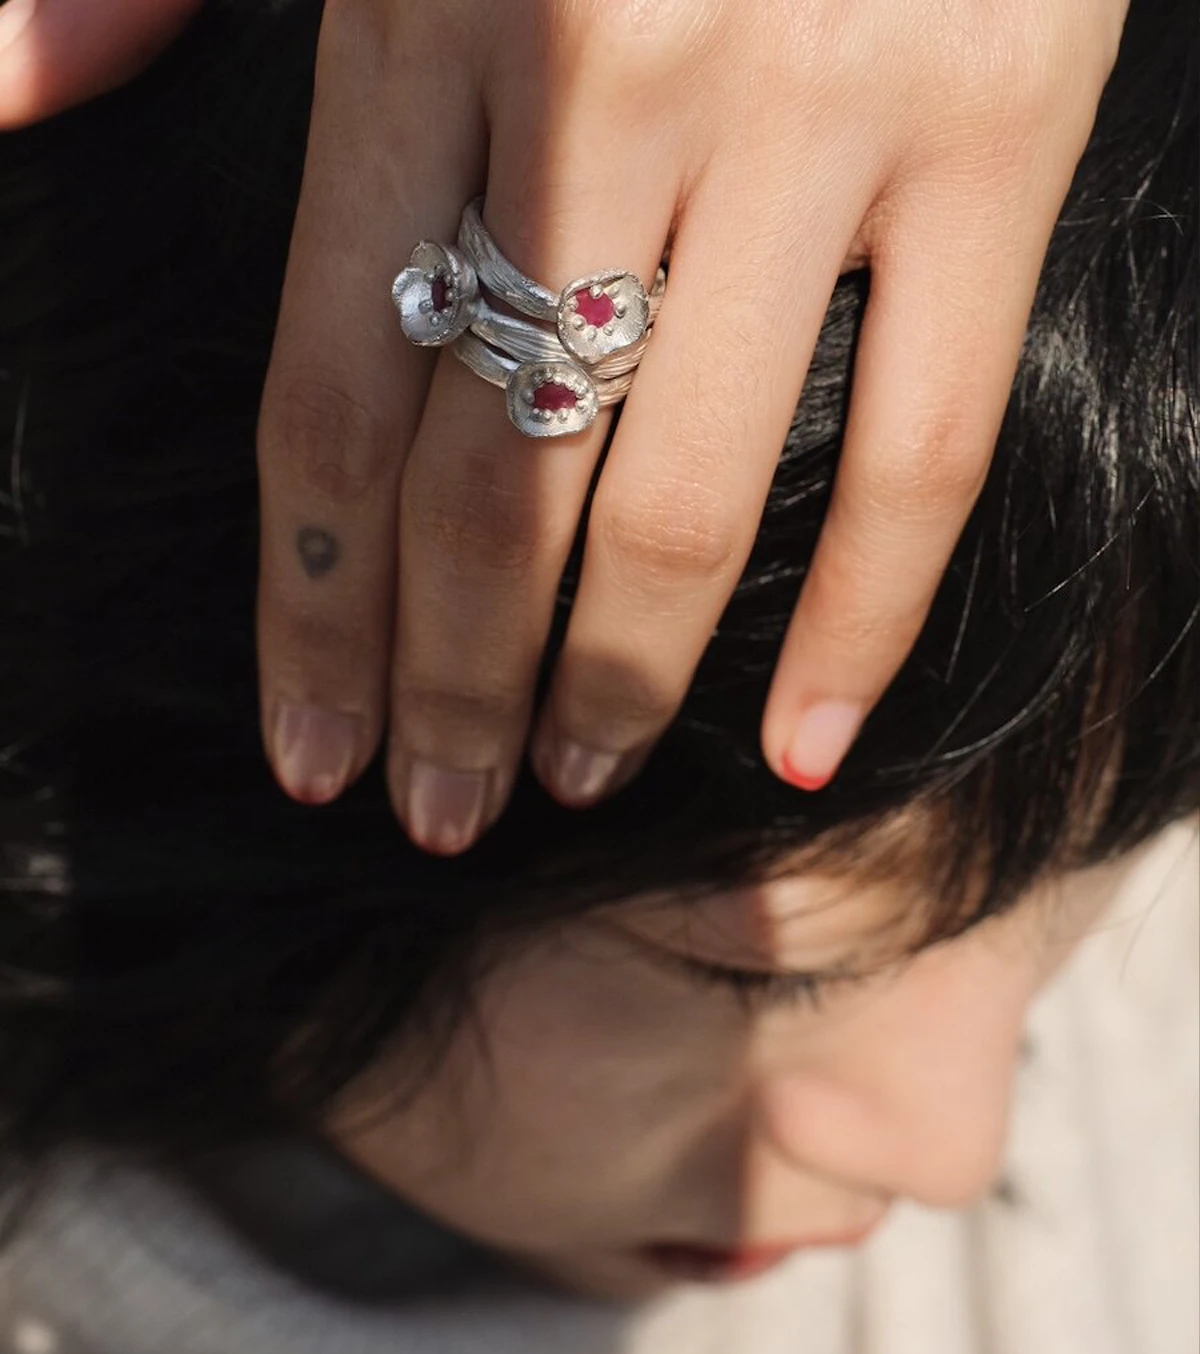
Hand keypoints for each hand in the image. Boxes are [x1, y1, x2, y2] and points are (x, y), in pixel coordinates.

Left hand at [5, 0, 1130, 853]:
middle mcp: (604, 85)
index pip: (334, 396)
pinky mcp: (994, 134)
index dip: (314, 607)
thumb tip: (13, 88)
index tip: (311, 750)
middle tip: (432, 811)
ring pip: (684, 499)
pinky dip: (863, 621)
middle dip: (446, 684)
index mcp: (422, 15)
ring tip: (567, 782)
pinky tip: (800, 747)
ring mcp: (811, 116)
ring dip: (613, 683)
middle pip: (491, 487)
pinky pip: (922, 447)